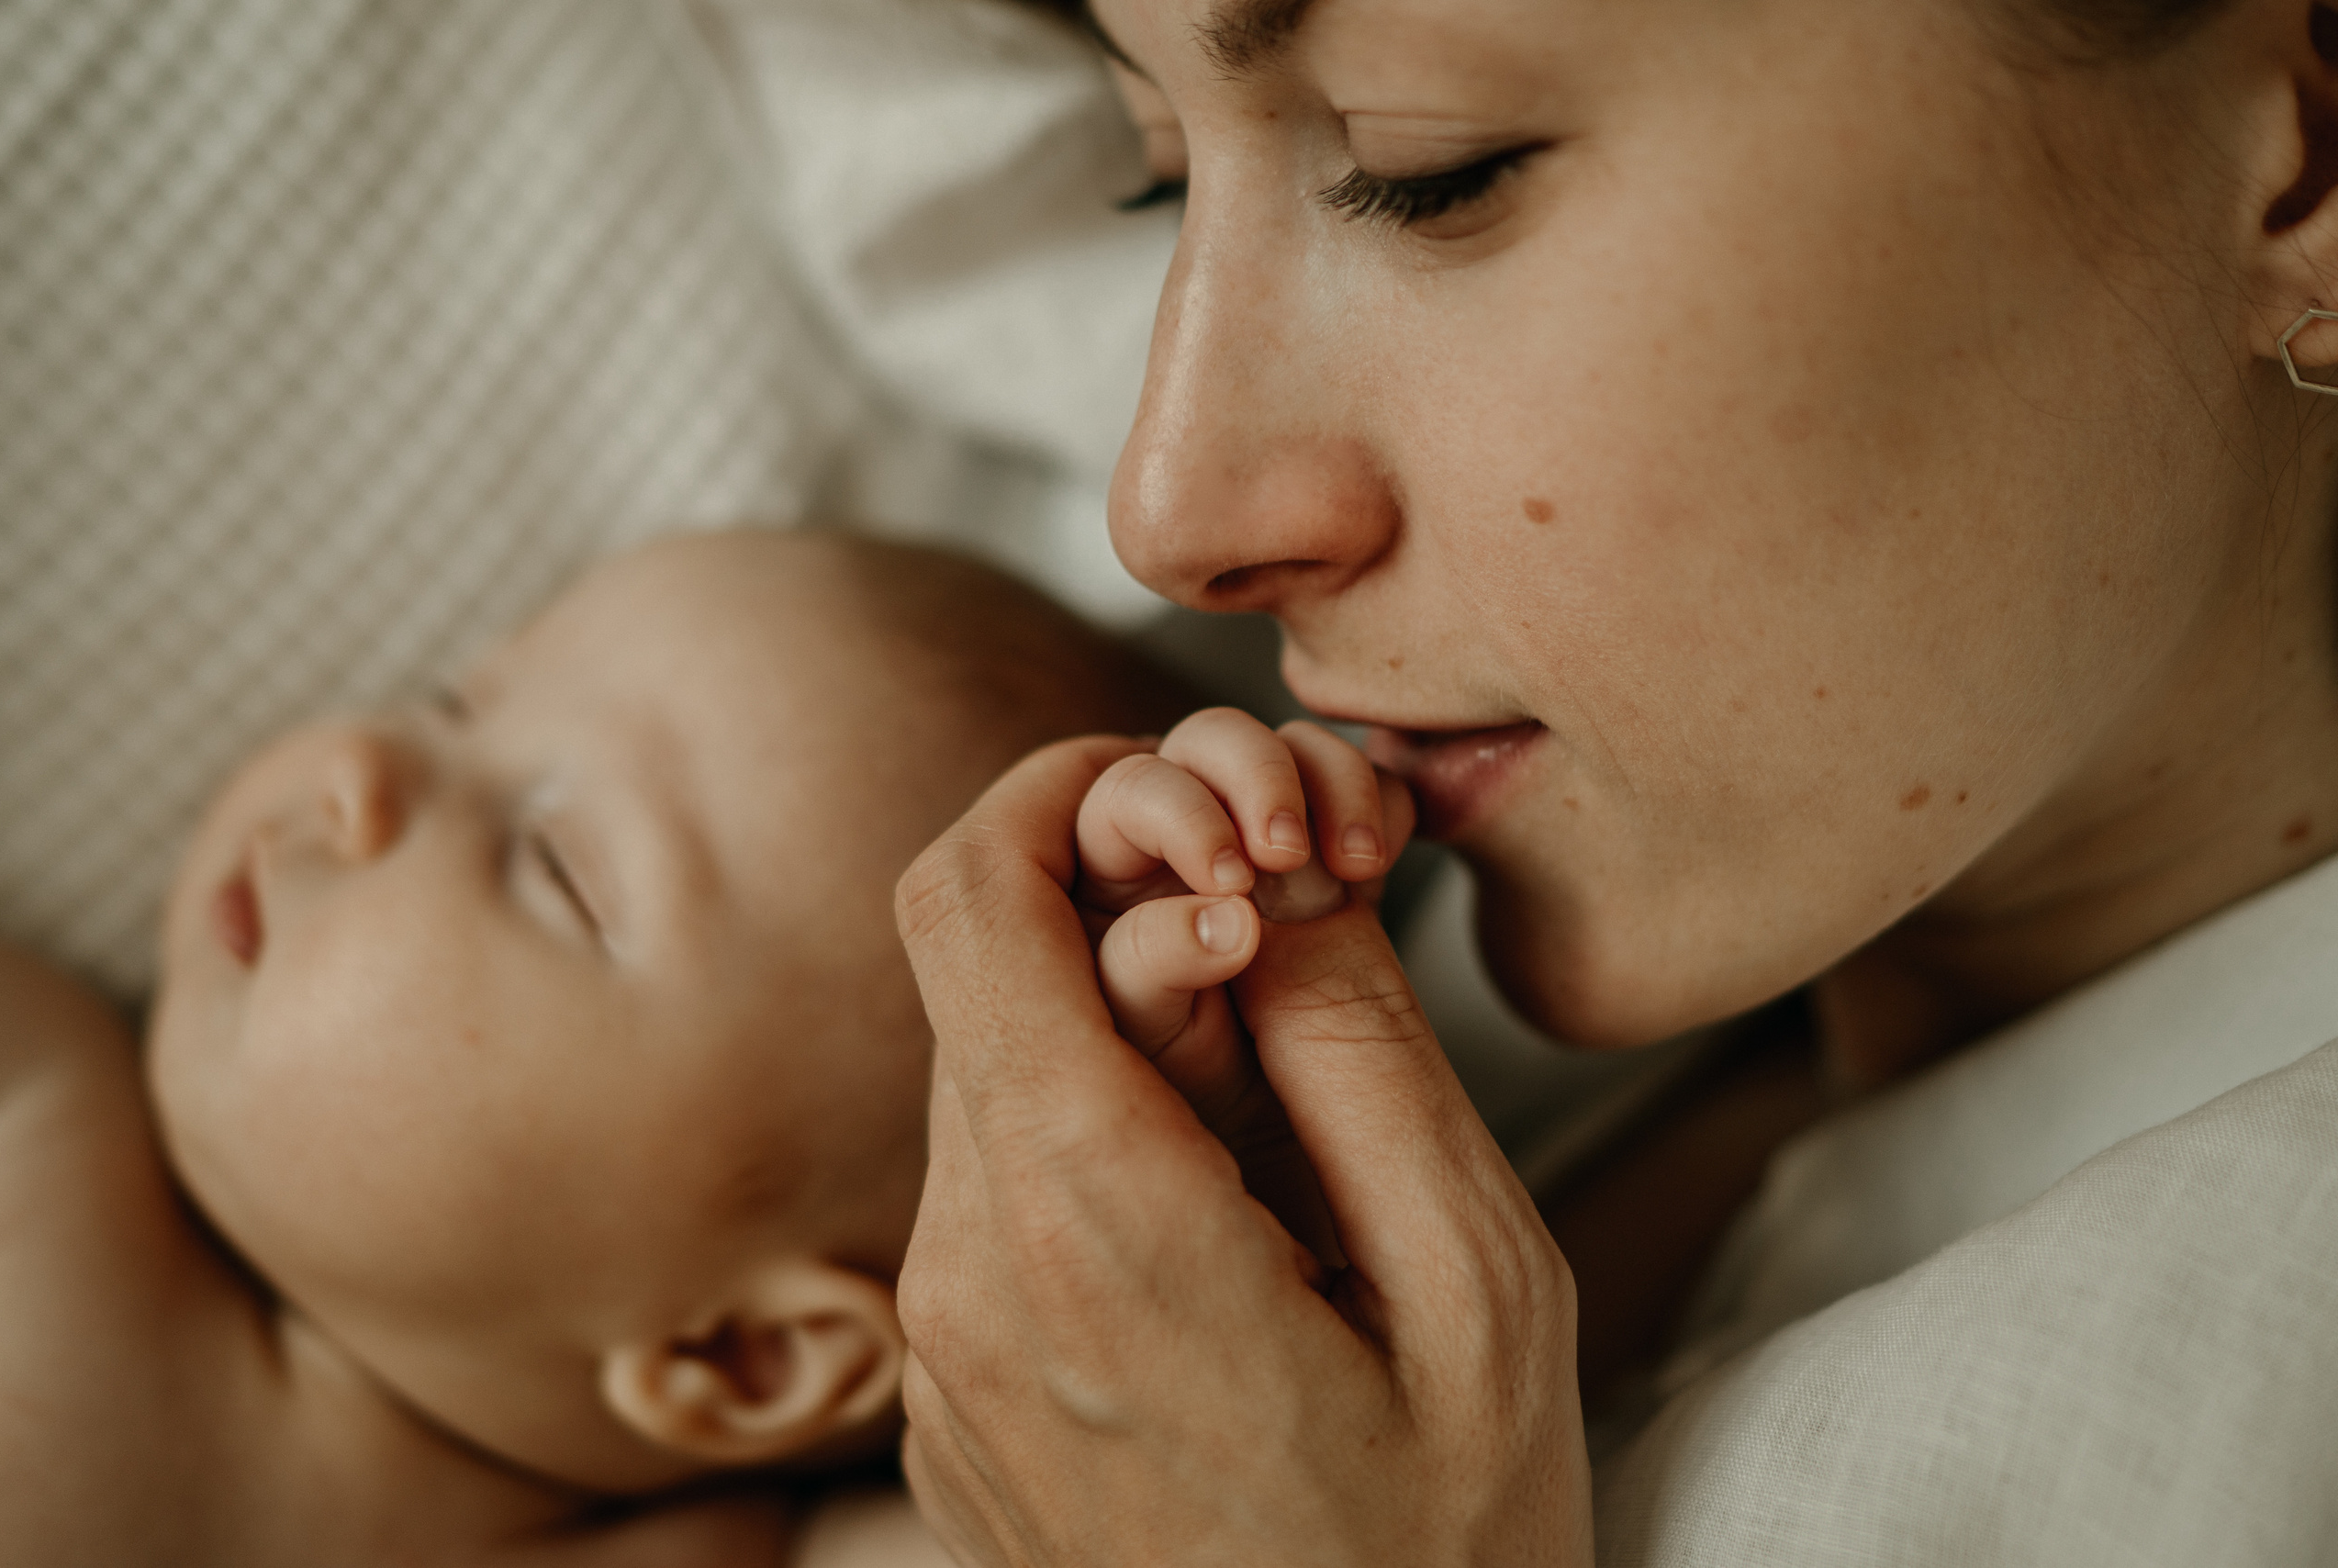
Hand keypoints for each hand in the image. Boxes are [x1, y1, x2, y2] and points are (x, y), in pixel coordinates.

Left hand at [893, 732, 1593, 1566]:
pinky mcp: (958, 1398)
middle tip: (1296, 949)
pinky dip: (1099, 1141)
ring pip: (994, 1078)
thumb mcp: (1475, 1282)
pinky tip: (1240, 1222)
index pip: (973, 897)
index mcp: (1093, 1221)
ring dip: (1124, 1033)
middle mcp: (970, 1273)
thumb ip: (1358, 1047)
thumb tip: (1265, 877)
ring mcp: (947, 1349)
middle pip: (985, 971)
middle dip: (1126, 907)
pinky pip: (996, 1196)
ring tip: (1294, 1123)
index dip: (1078, 795)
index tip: (1218, 825)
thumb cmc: (1444, 1549)